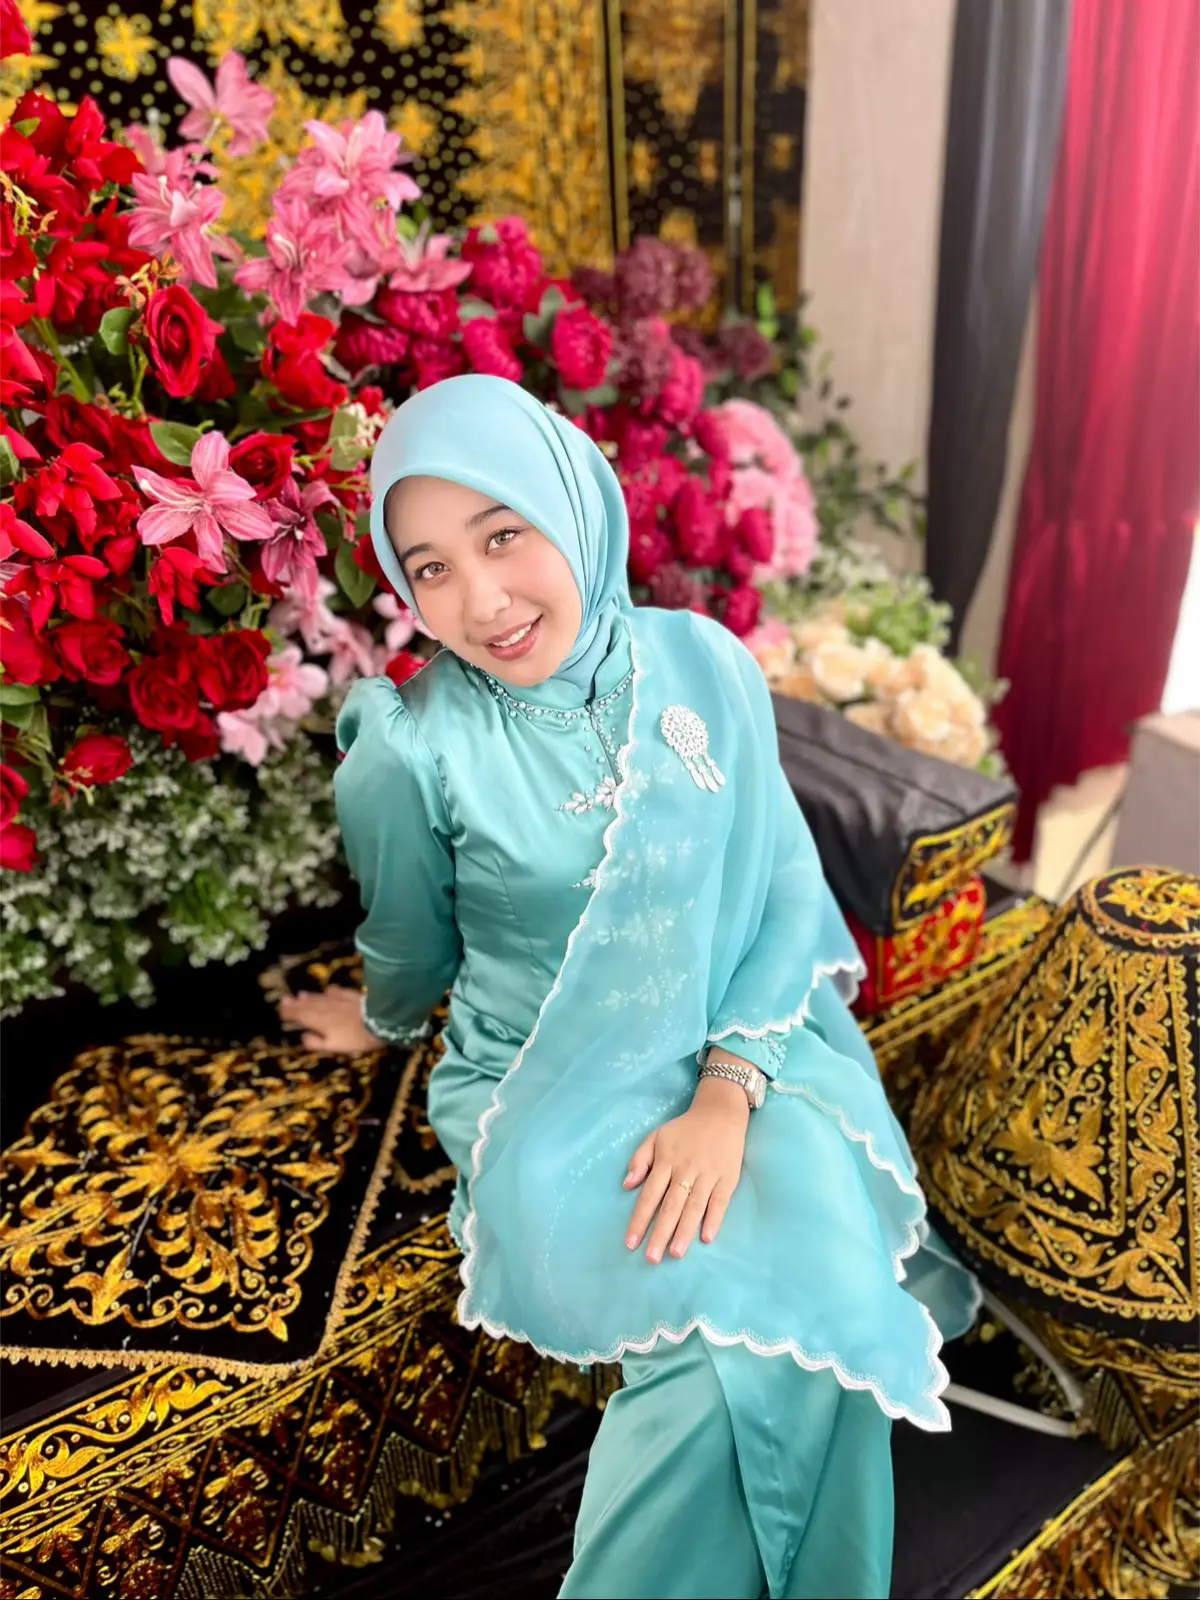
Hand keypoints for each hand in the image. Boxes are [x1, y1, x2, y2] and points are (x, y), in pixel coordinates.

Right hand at [278, 986, 381, 1053]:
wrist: (379, 1021)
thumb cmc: (355, 1038)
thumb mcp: (333, 1046)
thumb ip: (316, 1042)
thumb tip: (303, 1036)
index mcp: (319, 1021)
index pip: (300, 1015)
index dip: (290, 1013)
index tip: (281, 1010)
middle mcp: (326, 1008)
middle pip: (308, 1005)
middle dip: (295, 1003)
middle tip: (285, 999)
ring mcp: (339, 1000)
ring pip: (320, 998)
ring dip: (309, 997)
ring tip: (300, 995)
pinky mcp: (352, 996)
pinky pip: (337, 992)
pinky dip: (329, 992)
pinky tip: (328, 991)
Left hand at [623, 1076, 748, 1262]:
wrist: (720, 1112)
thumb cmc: (685, 1130)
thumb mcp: (657, 1136)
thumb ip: (640, 1159)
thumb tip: (627, 1185)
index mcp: (666, 1160)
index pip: (650, 1194)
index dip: (640, 1219)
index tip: (631, 1243)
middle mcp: (686, 1169)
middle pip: (671, 1205)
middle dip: (660, 1232)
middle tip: (651, 1258)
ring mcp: (708, 1174)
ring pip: (694, 1206)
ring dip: (684, 1231)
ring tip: (675, 1253)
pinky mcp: (728, 1177)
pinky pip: (720, 1202)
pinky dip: (714, 1219)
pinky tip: (707, 1238)